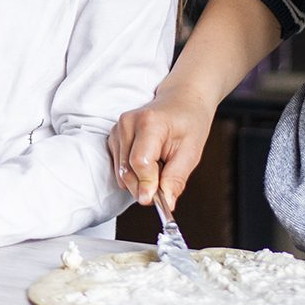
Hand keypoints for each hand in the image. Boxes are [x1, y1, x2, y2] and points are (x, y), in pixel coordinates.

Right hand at [106, 83, 214, 207]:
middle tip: (165, 188)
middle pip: (127, 170)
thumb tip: (167, 202)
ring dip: (140, 180)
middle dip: (144, 187)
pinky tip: (149, 162)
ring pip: (121, 172)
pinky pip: (119, 168)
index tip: (153, 201)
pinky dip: (134, 173)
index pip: (139, 162)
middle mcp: (128, 123)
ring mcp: (118, 129)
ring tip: (159, 166)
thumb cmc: (188, 122)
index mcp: (150, 123)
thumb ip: (176, 178)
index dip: (146, 185)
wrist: (180, 101)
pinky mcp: (114, 137)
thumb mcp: (191, 152)